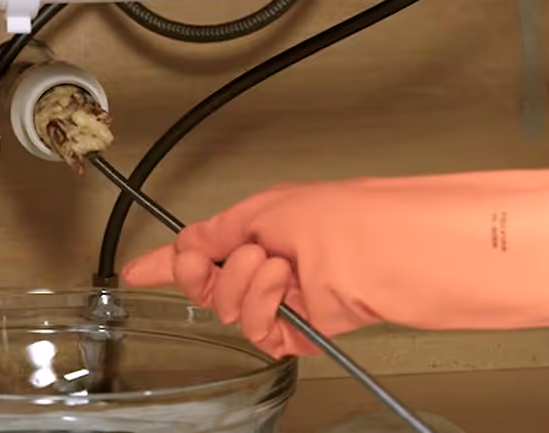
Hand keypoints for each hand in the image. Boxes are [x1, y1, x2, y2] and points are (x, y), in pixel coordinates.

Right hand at [123, 168, 548, 357]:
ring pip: (237, 312)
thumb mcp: (275, 215)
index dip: (167, 261)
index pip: (201, 243)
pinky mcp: (314, 323)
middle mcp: (275, 254)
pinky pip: (269, 334)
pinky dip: (276, 320)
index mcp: (263, 219)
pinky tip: (298, 301)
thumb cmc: (361, 220)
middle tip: (252, 261)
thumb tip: (180, 253)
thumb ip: (220, 238)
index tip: (134, 274)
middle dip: (221, 274)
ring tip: (289, 272)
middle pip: (211, 283)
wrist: (414, 253)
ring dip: (253, 291)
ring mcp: (294, 291)